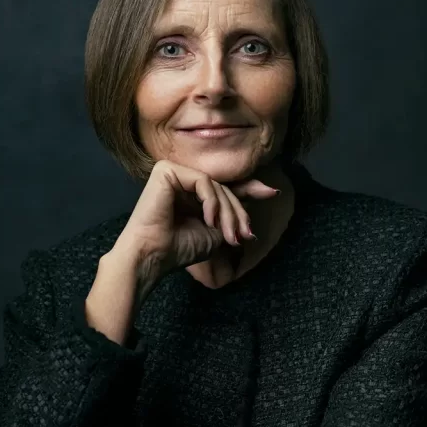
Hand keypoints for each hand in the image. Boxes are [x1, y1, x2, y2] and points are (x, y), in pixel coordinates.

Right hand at [112, 158, 279, 279]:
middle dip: (239, 213)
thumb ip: (233, 214)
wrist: (153, 255)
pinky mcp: (167, 171)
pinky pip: (203, 181)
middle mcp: (181, 181)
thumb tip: (265, 199)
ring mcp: (174, 173)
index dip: (250, 189)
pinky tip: (208, 220)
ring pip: (217, 185)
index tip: (273, 193)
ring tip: (228, 235)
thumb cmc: (179, 249)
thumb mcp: (216, 231)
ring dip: (228, 212)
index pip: (224, 188)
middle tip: (244, 235)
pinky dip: (212, 202)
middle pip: (224, 188)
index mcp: (190, 195)